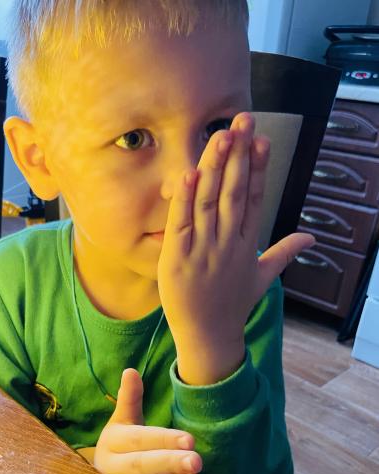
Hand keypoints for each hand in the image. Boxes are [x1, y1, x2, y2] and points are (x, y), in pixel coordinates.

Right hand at [92, 368, 201, 473]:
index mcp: (111, 442)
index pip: (138, 440)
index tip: (190, 440)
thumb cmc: (123, 445)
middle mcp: (109, 468)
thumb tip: (131, 371)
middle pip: (139, 466)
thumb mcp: (125, 421)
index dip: (163, 440)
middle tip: (197, 462)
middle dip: (169, 464)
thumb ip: (130, 399)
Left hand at [157, 112, 314, 382]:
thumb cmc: (233, 306)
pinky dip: (184, 199)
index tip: (261, 139)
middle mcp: (228, 243)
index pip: (254, 198)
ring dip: (214, 167)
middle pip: (234, 192)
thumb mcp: (263, 278)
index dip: (258, 167)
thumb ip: (284, 253)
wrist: (210, 337)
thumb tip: (311, 239)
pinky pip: (181, 224)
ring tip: (220, 136)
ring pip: (209, 202)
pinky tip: (189, 173)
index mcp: (247, 244)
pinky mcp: (178, 260)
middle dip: (239, 154)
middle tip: (242, 120)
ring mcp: (203, 251)